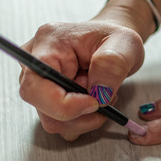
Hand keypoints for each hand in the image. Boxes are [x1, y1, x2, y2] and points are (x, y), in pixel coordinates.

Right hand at [18, 20, 144, 140]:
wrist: (112, 43)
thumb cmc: (114, 38)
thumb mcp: (125, 43)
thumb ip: (113, 63)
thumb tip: (99, 92)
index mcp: (48, 43)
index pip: (35, 86)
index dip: (64, 104)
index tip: (94, 102)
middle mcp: (35, 62)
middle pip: (42, 107)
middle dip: (78, 113)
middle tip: (103, 99)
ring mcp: (39, 81)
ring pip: (52, 119)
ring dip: (83, 117)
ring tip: (102, 96)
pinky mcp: (47, 96)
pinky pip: (59, 122)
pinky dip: (81, 119)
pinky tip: (93, 101)